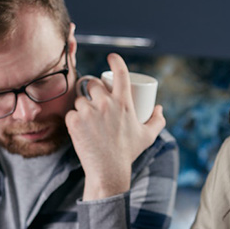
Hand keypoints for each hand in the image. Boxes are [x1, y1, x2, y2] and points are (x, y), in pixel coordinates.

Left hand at [66, 53, 165, 199]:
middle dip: (93, 90)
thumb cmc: (128, 153)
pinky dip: (74, 119)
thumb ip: (157, 121)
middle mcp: (106, 104)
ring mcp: (89, 112)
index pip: (121, 72)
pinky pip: (71, 113)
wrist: (108, 171)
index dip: (115, 60)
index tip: (111, 57)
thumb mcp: (147, 136)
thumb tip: (158, 108)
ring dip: (82, 106)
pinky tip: (79, 127)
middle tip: (95, 102)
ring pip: (80, 99)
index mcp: (124, 103)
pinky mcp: (74, 122)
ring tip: (87, 119)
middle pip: (93, 84)